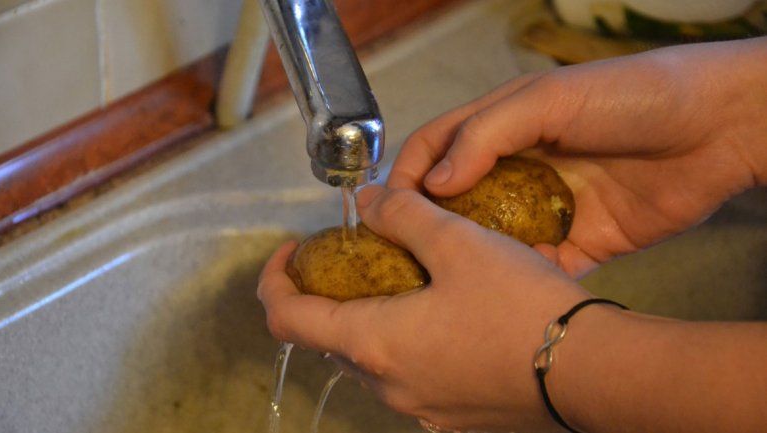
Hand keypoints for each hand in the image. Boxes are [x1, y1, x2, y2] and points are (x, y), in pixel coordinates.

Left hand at [258, 186, 605, 431]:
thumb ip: (403, 213)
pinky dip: (409, 343)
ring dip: (373, 318)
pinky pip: (413, 377)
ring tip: (406, 280)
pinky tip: (447, 316)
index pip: (286, 318)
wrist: (593, 373)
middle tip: (356, 258)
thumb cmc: (522, 308)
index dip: (274, 280)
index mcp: (373, 344)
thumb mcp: (458, 242)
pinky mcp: (455, 417)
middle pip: (331, 338)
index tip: (289, 253)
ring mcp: (422, 409)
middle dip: (331, 295)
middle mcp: (389, 387)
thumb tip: (366, 201)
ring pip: (374, 359)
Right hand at [388, 37, 766, 276]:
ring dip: (472, 260)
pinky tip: (507, 294)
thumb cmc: (632, 95)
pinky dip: (522, 281)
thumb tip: (433, 182)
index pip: (435, 148)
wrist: (717, 128)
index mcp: (502, 124)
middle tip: (405, 258)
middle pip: (456, 201)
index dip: (406, 176)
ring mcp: (547, 206)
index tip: (385, 211)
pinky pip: (539, 268)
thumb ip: (486, 133)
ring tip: (447, 284)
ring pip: (492, 240)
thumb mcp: (549, 98)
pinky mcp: (580, 241)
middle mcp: (517, 167)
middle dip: (429, 227)